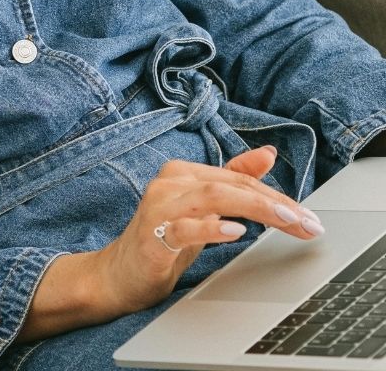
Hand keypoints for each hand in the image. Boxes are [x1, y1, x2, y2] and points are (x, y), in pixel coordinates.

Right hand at [95, 144, 322, 314]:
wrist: (120, 273)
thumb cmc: (164, 238)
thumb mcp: (203, 209)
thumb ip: (232, 180)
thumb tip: (267, 154)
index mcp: (182, 173)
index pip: (237, 178)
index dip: (276, 195)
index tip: (306, 216)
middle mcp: (169, 183)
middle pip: (229, 185)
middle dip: (273, 203)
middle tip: (306, 222)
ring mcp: (159, 208)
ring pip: (211, 197)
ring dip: (254, 209)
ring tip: (284, 221)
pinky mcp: (153, 236)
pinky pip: (185, 227)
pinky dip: (212, 228)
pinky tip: (235, 231)